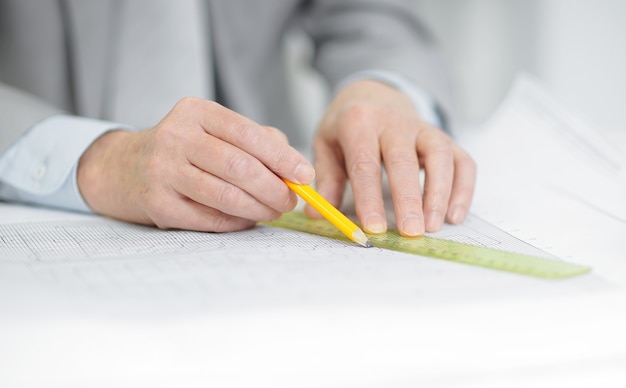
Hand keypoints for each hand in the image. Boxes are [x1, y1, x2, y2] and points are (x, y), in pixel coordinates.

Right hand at [77, 97, 314, 231]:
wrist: (123, 168)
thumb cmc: (183, 150)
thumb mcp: (213, 131)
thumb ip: (257, 141)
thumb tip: (295, 169)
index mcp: (196, 112)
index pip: (248, 134)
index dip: (282, 157)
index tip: (304, 175)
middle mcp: (176, 137)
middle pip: (240, 167)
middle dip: (274, 188)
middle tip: (289, 200)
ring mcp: (163, 171)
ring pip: (226, 196)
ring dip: (259, 208)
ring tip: (273, 211)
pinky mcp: (158, 204)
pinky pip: (210, 219)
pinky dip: (237, 222)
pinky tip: (247, 219)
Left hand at [308, 80, 475, 235]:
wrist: (374, 94)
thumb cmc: (348, 126)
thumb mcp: (327, 144)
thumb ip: (326, 178)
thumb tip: (318, 213)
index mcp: (359, 122)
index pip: (365, 163)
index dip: (369, 197)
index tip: (374, 227)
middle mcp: (394, 123)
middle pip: (404, 160)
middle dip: (408, 199)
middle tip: (410, 232)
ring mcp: (423, 128)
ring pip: (440, 156)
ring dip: (440, 193)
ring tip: (433, 226)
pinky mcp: (443, 137)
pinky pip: (461, 160)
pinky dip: (463, 188)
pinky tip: (454, 215)